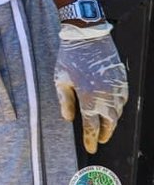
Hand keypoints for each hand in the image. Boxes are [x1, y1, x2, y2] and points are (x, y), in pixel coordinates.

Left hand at [55, 22, 128, 152]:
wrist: (88, 36)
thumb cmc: (70, 56)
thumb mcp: (60, 79)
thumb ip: (64, 100)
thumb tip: (68, 119)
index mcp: (89, 97)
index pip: (92, 126)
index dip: (91, 139)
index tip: (91, 148)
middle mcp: (106, 96)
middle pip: (109, 123)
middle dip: (105, 134)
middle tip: (99, 139)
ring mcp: (116, 88)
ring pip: (118, 112)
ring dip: (112, 121)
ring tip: (104, 125)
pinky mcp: (122, 80)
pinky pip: (123, 100)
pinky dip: (118, 108)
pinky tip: (112, 109)